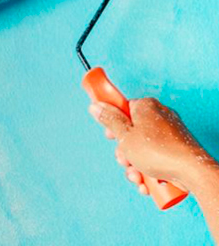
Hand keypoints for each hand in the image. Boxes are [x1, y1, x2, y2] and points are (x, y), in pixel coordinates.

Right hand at [88, 98, 206, 193]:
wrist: (192, 172)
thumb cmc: (157, 150)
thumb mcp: (125, 135)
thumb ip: (109, 120)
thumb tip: (95, 105)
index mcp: (146, 106)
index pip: (124, 109)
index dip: (114, 124)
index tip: (110, 136)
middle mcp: (159, 116)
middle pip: (131, 132)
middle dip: (125, 152)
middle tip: (124, 161)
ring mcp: (169, 133)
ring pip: (142, 148)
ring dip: (134, 166)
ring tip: (137, 177)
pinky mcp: (176, 149)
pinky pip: (156, 157)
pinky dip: (149, 170)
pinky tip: (147, 183)